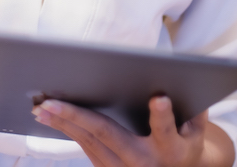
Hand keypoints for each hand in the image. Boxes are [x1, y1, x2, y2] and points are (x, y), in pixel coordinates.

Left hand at [33, 96, 224, 166]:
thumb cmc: (186, 144)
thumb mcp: (196, 129)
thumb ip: (194, 107)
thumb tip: (186, 77)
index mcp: (172, 149)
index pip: (166, 131)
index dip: (163, 116)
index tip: (159, 97)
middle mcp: (145, 162)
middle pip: (108, 135)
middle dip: (77, 117)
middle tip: (49, 103)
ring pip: (89, 142)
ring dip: (62, 123)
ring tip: (40, 107)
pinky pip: (85, 147)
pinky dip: (67, 130)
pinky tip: (49, 116)